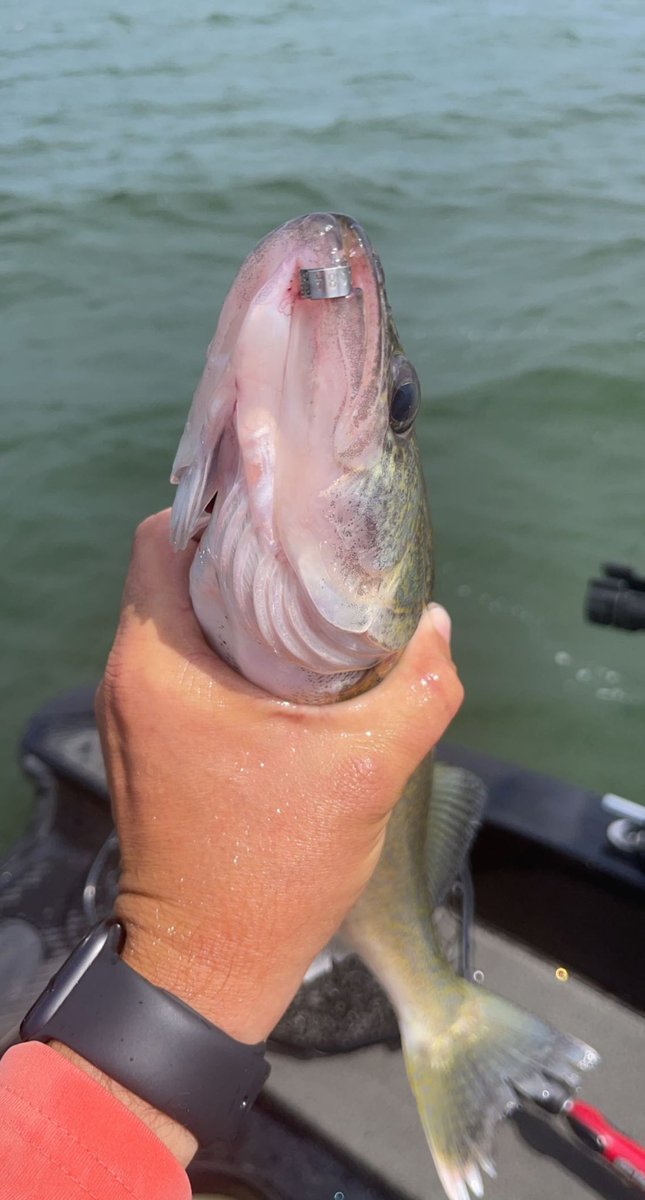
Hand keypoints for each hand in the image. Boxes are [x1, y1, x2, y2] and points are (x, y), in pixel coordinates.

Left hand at [95, 510, 461, 1051]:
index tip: (283, 510)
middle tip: (309, 554)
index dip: (223, 507)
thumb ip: (418, 687)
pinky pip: (179, 667)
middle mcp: (128, 677)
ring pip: (176, 621)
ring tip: (303, 605)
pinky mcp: (146, 746)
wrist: (209, 966)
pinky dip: (223, 653)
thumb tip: (435, 626)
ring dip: (233, 606)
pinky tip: (282, 670)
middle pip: (171, 574)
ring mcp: (131, 715)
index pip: (162, 537)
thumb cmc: (275, 865)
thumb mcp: (367, 770)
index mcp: (159, 663)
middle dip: (239, 554)